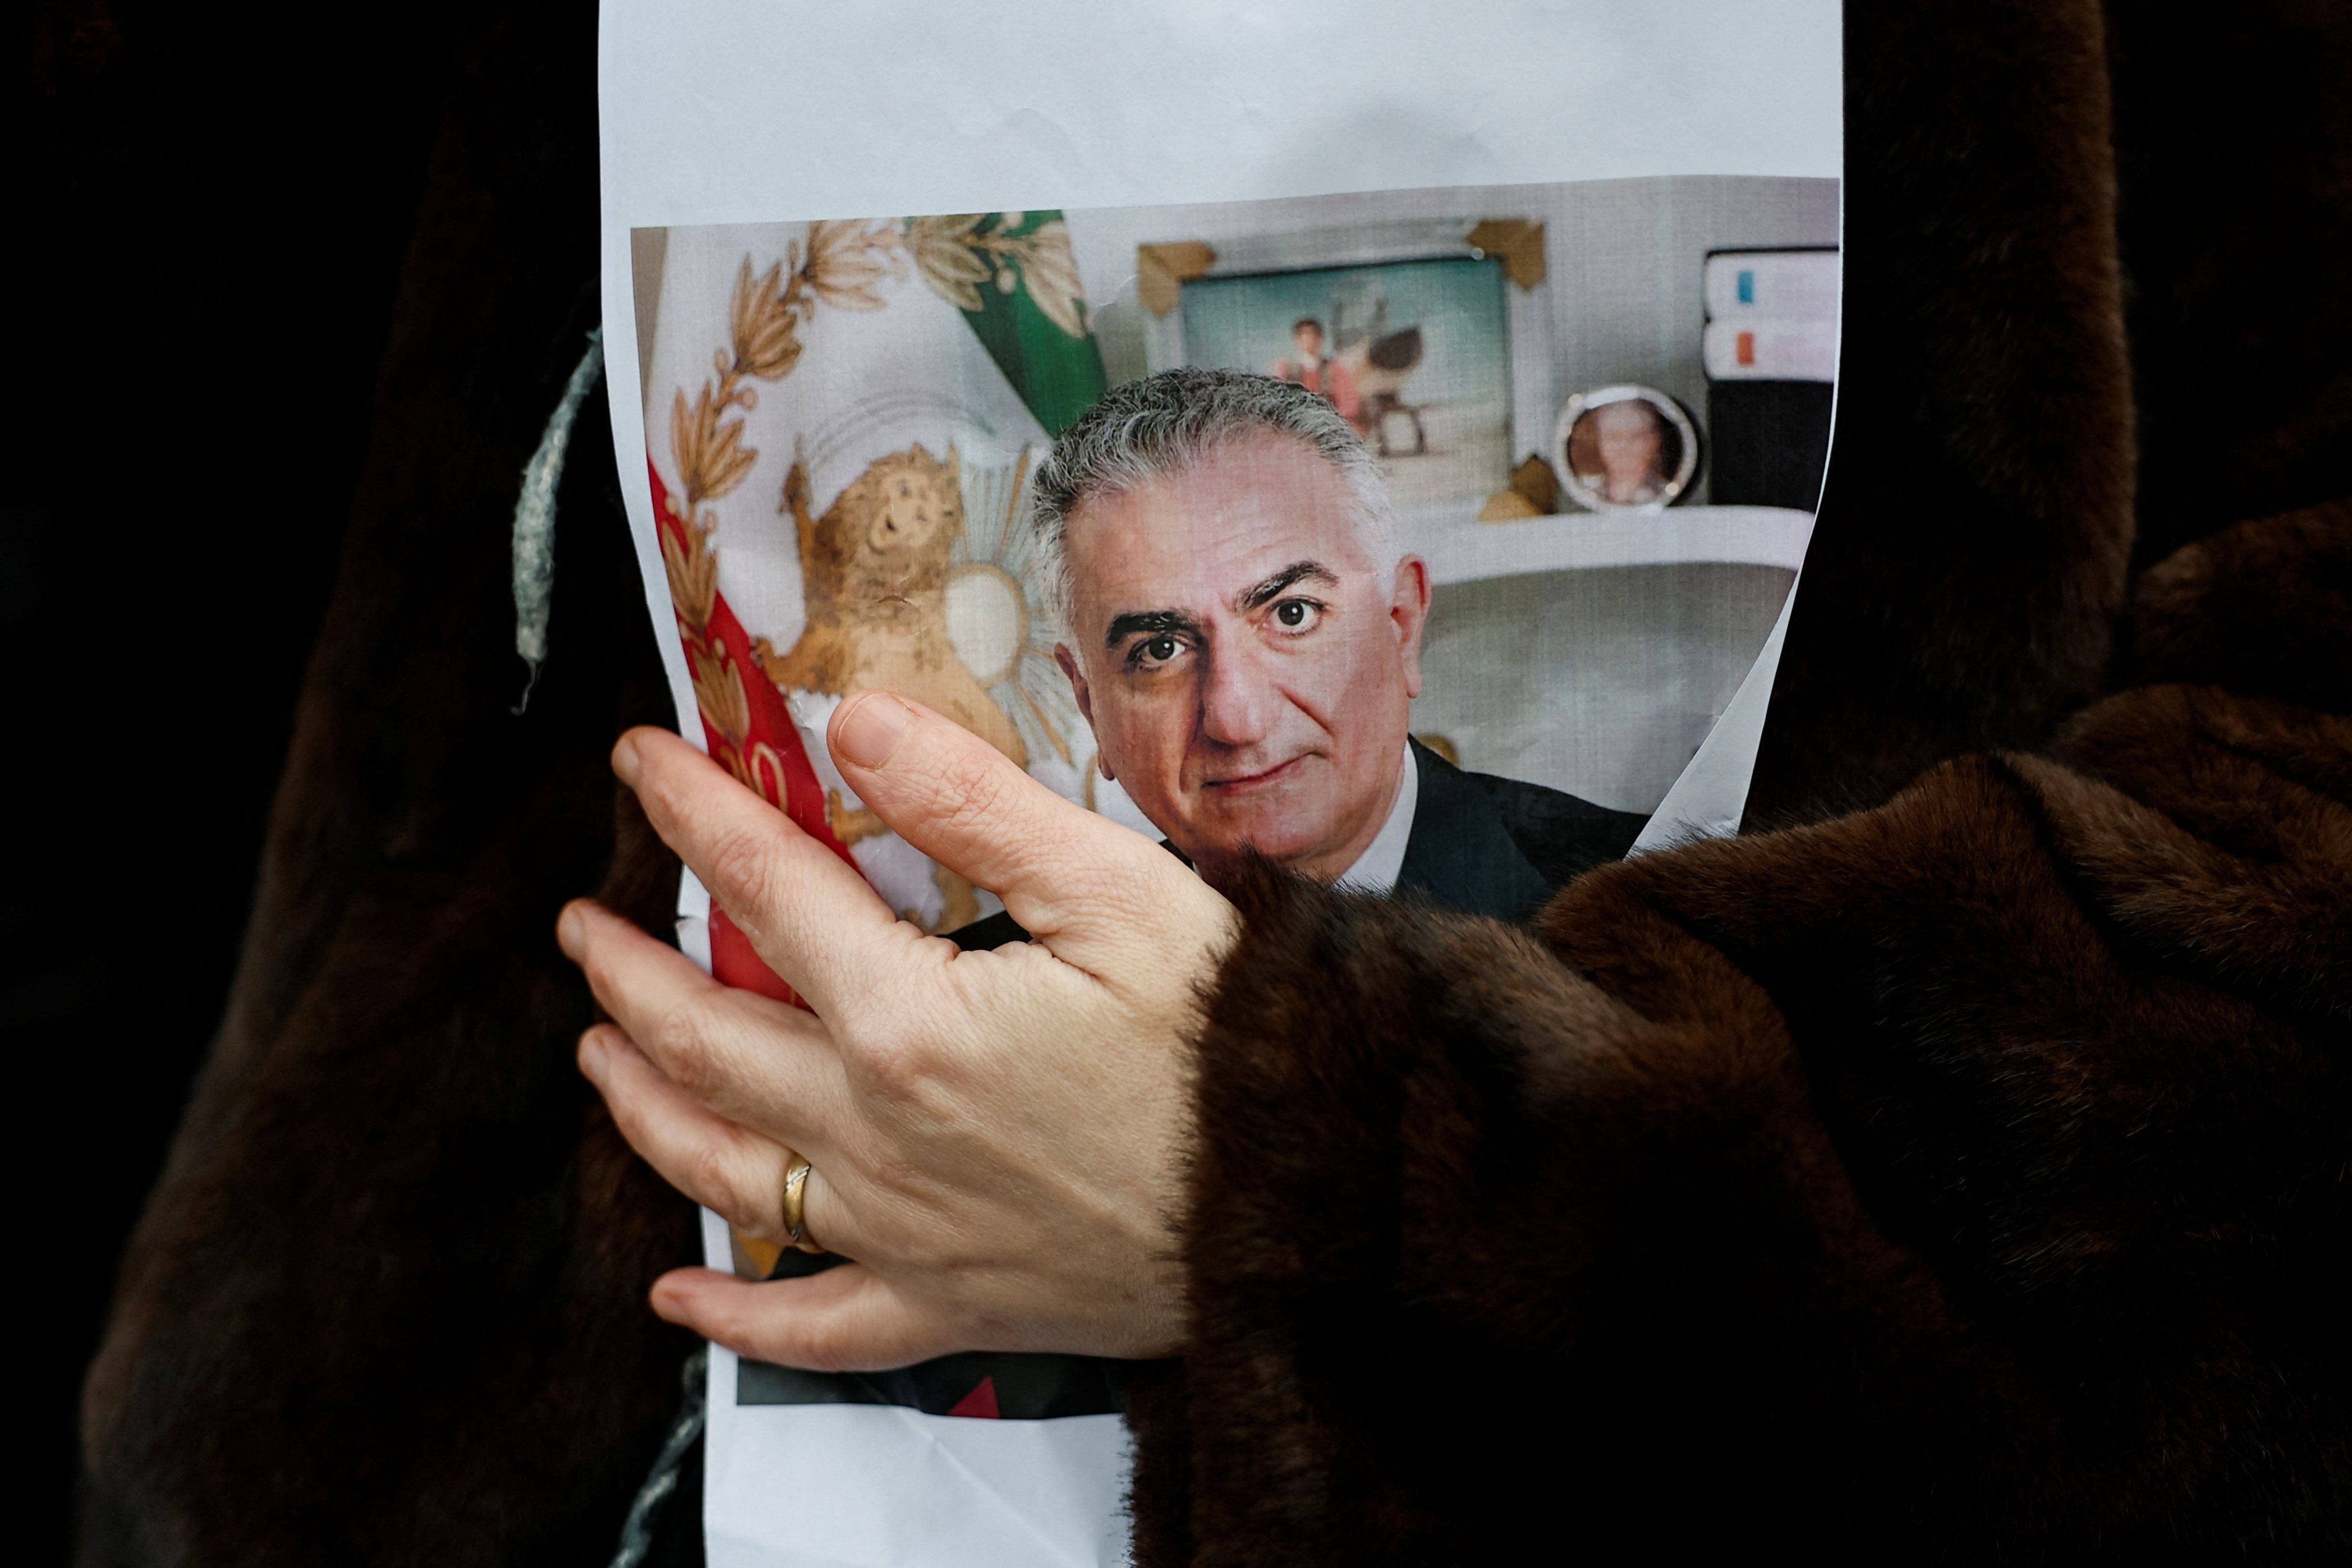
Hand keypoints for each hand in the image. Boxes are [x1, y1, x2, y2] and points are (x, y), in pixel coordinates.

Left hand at [557, 693, 1236, 1369]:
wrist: (1311, 1206)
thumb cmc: (1231, 1048)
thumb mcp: (1119, 890)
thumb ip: (974, 805)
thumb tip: (856, 721)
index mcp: (910, 1021)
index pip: (765, 891)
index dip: (694, 815)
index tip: (645, 763)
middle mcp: (877, 1133)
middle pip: (707, 1039)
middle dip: (630, 970)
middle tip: (586, 924)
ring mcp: (901, 1230)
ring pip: (724, 1168)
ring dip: (642, 1105)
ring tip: (598, 1052)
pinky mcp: (947, 1303)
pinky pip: (813, 1326)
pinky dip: (736, 1316)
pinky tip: (680, 1294)